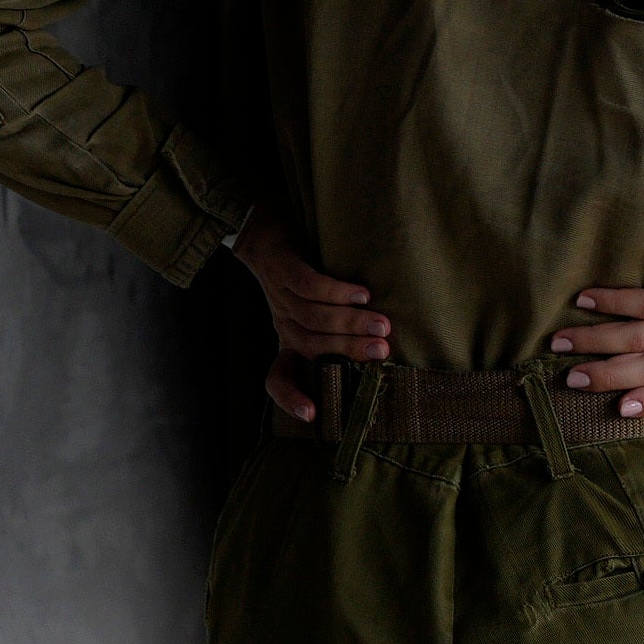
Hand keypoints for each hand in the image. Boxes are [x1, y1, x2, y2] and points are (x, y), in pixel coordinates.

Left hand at [236, 212, 383, 429]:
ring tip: (381, 325)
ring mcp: (279, 293)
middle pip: (312, 345)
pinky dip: (335, 292)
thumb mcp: (309, 306)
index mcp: (287, 336)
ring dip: (349, 323)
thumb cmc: (297, 271)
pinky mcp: (282, 265)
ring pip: (313, 317)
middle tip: (383, 351)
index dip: (289, 396)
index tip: (312, 415)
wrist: (258, 228)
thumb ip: (337, 328)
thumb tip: (385, 346)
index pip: (278, 375)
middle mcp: (282, 319)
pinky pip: (308, 284)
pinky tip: (361, 294)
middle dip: (349, 350)